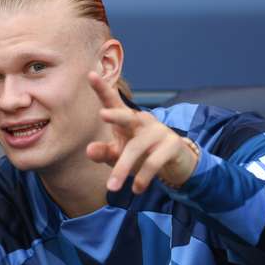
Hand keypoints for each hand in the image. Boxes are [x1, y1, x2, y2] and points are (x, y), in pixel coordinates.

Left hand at [86, 72, 199, 193]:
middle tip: (102, 114)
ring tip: (111, 188)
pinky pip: (153, 162)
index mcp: (126, 119)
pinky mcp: (172, 145)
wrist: (175, 163)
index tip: (90, 75)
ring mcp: (158, 132)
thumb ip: (104, 153)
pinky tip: (135, 189)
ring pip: (136, 149)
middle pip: (127, 116)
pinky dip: (142, 177)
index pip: (112, 102)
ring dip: (122, 169)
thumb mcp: (119, 155)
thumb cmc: (140, 155)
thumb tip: (89, 150)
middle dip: (115, 115)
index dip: (102, 89)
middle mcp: (142, 121)